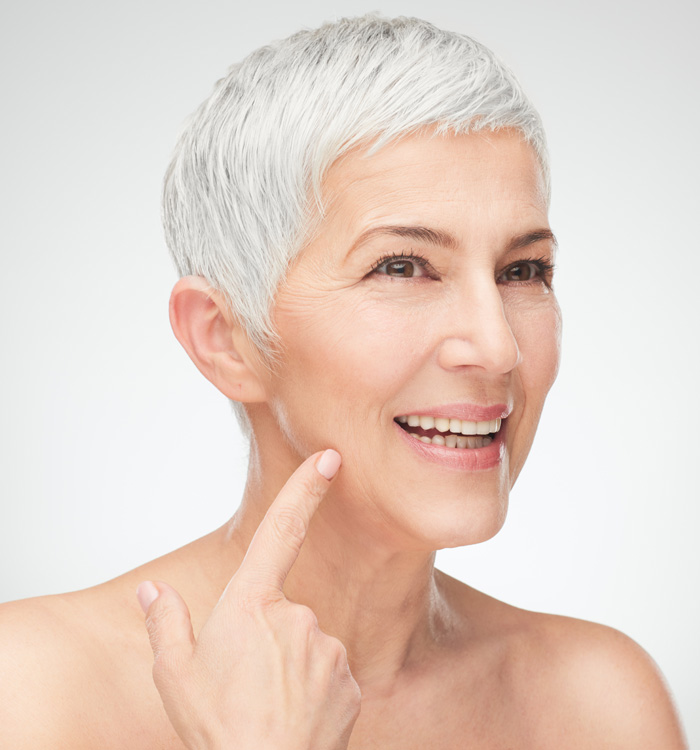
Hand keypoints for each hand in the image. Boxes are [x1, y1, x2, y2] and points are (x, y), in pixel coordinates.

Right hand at [136, 449, 360, 749]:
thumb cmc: (216, 730)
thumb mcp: (175, 675)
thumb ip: (166, 623)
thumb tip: (153, 593)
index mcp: (252, 604)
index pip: (281, 529)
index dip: (306, 489)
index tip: (330, 457)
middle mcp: (298, 616)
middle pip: (281, 612)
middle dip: (266, 640)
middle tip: (246, 687)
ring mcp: (328, 647)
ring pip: (306, 646)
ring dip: (289, 668)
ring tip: (267, 709)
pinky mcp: (350, 680)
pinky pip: (328, 674)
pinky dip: (312, 691)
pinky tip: (293, 719)